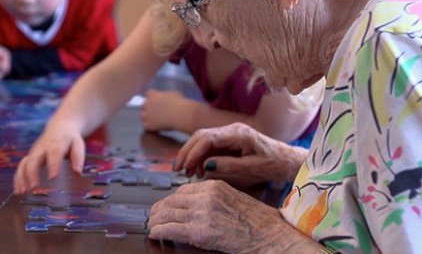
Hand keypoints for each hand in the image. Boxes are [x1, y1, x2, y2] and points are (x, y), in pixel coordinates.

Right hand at [13, 119, 85, 193]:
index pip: (54, 153)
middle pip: (34, 159)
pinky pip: (21, 167)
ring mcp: (34, 152)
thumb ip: (77, 158)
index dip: (53, 165)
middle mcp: (42, 148)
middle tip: (34, 187)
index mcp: (56, 143)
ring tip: (23, 192)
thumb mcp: (78, 145)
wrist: (59, 128)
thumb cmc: (70, 139)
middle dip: (32, 173)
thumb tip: (77, 173)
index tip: (53, 177)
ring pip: (24, 164)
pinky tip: (19, 191)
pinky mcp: (29, 157)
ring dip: (22, 178)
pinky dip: (18, 179)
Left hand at [141, 89, 187, 131]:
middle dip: (148, 107)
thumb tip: (168, 98)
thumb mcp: (174, 94)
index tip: (156, 100)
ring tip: (154, 119)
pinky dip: (150, 126)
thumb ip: (167, 95)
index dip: (152, 97)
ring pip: (142, 115)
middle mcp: (148, 104)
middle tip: (154, 111)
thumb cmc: (180, 103)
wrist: (180, 114)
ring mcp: (147, 114)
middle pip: (143, 104)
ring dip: (147, 117)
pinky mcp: (149, 124)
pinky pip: (146, 125)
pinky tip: (156, 127)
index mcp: (153, 95)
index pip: (148, 93)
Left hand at [147, 180, 289, 252]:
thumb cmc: (258, 221)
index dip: (170, 200)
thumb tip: (195, 205)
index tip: (164, 206)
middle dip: (159, 209)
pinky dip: (159, 230)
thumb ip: (214, 198)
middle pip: (172, 200)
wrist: (270, 234)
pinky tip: (155, 233)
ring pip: (168, 213)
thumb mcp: (234, 198)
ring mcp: (203, 213)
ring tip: (151, 225)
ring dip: (156, 220)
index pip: (183, 190)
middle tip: (152, 216)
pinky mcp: (201, 231)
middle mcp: (206, 196)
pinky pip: (171, 228)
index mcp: (214, 186)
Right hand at [175, 123, 306, 184]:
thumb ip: (229, 166)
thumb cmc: (274, 164)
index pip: (208, 137)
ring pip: (203, 139)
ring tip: (187, 172)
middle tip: (178, 169)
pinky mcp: (230, 141)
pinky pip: (210, 146)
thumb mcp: (253, 168)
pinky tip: (198, 170)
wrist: (288, 160)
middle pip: (201, 135)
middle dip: (187, 151)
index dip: (194, 151)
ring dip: (192, 154)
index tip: (185, 166)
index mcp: (239, 133)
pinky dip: (200, 156)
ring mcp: (230, 134)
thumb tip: (206, 166)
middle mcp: (232, 130)